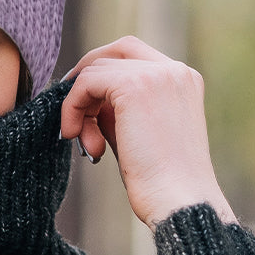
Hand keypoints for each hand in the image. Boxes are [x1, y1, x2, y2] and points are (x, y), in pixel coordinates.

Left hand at [60, 37, 235, 229]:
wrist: (178, 202)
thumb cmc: (160, 180)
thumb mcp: (137, 132)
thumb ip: (116, 107)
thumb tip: (85, 96)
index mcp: (183, 80)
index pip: (134, 55)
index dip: (102, 73)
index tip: (85, 104)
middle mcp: (174, 70)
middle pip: (115, 51)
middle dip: (87, 78)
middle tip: (72, 111)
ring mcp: (157, 75)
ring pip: (95, 69)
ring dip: (79, 105)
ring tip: (87, 143)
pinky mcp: (135, 86)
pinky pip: (86, 83)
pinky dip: (72, 107)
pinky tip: (74, 135)